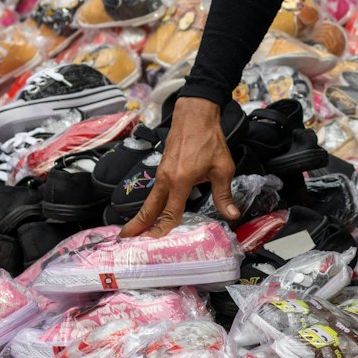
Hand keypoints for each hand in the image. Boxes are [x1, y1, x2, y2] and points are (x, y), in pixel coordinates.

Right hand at [120, 97, 240, 237]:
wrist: (195, 115)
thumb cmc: (209, 139)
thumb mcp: (222, 168)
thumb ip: (224, 194)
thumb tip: (232, 214)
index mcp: (180, 181)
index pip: (170, 213)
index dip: (162, 230)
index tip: (154, 242)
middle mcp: (166, 178)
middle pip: (149, 208)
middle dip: (137, 225)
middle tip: (125, 240)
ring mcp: (162, 172)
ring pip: (150, 200)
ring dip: (142, 216)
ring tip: (135, 231)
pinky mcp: (163, 168)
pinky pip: (155, 191)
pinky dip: (150, 204)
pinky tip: (152, 212)